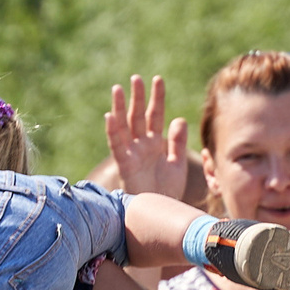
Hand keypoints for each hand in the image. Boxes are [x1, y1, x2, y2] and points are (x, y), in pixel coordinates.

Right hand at [104, 76, 203, 203]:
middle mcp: (140, 145)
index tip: (158, 79)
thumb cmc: (166, 191)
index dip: (156, 98)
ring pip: (124, 126)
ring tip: (118, 88)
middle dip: (137, 97)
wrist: (160, 211)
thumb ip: (177, 142)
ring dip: (120, 108)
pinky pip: (117, 145)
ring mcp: (131, 154)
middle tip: (136, 78)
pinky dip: (113, 131)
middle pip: (138, 116)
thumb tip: (179, 119)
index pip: (155, 115)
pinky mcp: (125, 165)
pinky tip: (110, 115)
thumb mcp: (176, 163)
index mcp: (154, 143)